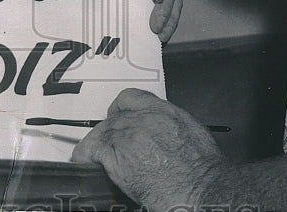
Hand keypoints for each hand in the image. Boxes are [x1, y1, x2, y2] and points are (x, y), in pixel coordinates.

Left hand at [71, 88, 224, 210]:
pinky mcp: (117, 161)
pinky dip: (85, 155)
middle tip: (112, 144)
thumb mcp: (192, 130)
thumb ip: (170, 121)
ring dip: (98, 143)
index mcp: (161, 111)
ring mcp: (127, 139)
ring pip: (101, 133)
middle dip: (111, 130)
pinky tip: (84, 160)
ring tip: (96, 154)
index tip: (118, 115)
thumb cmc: (203, 168)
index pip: (129, 98)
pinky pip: (91, 151)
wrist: (200, 189)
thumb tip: (163, 126)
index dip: (121, 108)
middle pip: (113, 118)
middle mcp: (140, 121)